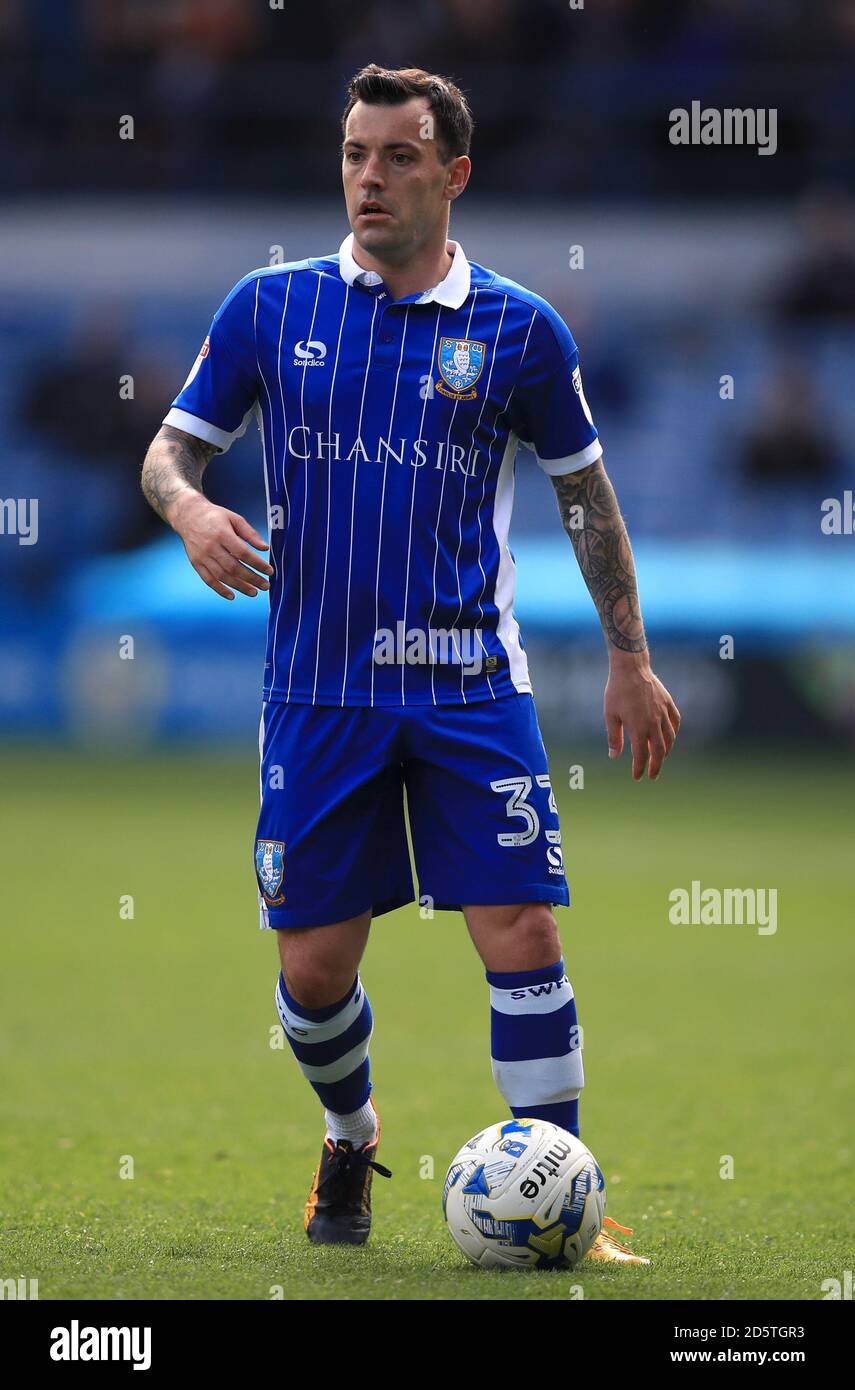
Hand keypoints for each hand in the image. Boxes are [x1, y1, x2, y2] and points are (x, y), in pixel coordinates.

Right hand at [171, 491, 273, 599]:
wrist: (188, 516)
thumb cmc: (214, 516)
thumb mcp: (234, 518)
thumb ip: (250, 533)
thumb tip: (265, 548)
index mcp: (222, 534)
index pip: (243, 553)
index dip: (257, 564)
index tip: (269, 571)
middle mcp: (211, 546)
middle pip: (233, 567)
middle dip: (251, 579)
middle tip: (265, 585)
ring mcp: (202, 556)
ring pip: (222, 576)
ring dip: (239, 586)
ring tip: (254, 592)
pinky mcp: (196, 563)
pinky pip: (208, 580)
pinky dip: (220, 589)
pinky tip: (232, 596)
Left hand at [604, 651, 680, 779]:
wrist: (631, 668)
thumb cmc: (617, 691)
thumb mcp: (610, 715)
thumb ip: (614, 737)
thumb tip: (614, 756)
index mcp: (638, 728)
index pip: (641, 755)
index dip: (639, 768)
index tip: (637, 777)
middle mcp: (654, 723)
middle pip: (659, 751)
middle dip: (656, 766)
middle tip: (653, 775)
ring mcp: (663, 713)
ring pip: (670, 738)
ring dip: (666, 751)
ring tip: (660, 758)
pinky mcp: (668, 703)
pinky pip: (675, 722)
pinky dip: (673, 733)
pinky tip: (670, 737)